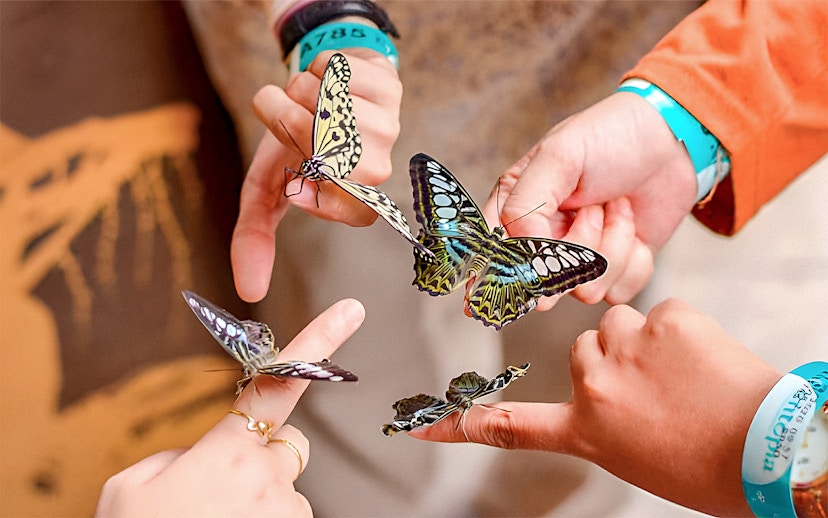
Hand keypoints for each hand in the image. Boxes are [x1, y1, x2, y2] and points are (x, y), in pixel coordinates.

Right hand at [96, 299, 365, 516]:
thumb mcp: (132, 486)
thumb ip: (179, 456)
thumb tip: (208, 456)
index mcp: (226, 450)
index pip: (277, 383)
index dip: (317, 341)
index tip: (351, 309)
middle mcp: (267, 479)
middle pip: (285, 449)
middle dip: (262, 461)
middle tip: (215, 494)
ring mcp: (287, 513)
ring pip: (282, 493)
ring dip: (254, 505)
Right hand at [232, 49, 401, 301]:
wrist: (322, 85)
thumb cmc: (292, 140)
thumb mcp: (267, 184)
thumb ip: (255, 235)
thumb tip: (248, 292)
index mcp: (354, 204)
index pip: (344, 211)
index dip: (312, 192)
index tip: (293, 183)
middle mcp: (376, 174)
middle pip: (322, 146)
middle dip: (287, 121)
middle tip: (290, 121)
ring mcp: (389, 131)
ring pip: (327, 103)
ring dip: (300, 92)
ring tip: (309, 101)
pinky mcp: (392, 90)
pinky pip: (338, 71)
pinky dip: (318, 68)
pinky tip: (332, 81)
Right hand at [409, 298, 781, 516]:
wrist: (771, 447)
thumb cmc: (710, 464)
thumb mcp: (639, 457)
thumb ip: (609, 421)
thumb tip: (612, 399)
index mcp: (587, 427)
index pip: (511, 426)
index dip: (464, 425)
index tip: (422, 429)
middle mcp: (593, 384)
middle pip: (585, 346)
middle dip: (615, 358)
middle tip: (660, 387)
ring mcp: (626, 347)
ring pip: (621, 322)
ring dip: (647, 340)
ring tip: (689, 374)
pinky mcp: (664, 318)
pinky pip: (665, 312)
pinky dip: (685, 330)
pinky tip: (707, 358)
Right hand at [485, 92, 699, 307]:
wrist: (670, 139)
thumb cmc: (609, 136)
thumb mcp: (558, 156)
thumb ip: (526, 207)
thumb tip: (523, 260)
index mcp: (514, 210)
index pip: (491, 258)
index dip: (499, 275)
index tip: (525, 270)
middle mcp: (541, 241)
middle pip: (541, 284)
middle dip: (576, 249)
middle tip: (591, 208)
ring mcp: (576, 260)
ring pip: (584, 290)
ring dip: (612, 245)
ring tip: (617, 206)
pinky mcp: (612, 271)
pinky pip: (617, 293)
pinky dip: (634, 260)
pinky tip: (633, 224)